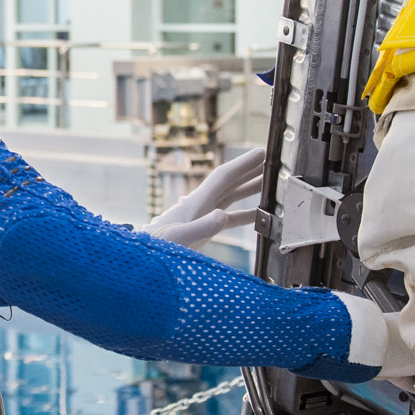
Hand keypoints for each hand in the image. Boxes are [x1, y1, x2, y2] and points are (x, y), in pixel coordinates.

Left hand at [140, 147, 263, 247]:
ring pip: (231, 197)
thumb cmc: (156, 249)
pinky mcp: (203, 229)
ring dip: (250, 189)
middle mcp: (200, 205)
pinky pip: (230, 218)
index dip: (243, 164)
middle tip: (273, 160)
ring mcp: (202, 217)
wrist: (142, 261)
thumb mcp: (178, 238)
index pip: (223, 177)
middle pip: (230, 182)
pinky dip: (246, 214)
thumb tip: (223, 215)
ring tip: (271, 183)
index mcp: (196, 204)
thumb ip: (201, 227)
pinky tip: (259, 216)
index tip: (261, 153)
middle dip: (251, 170)